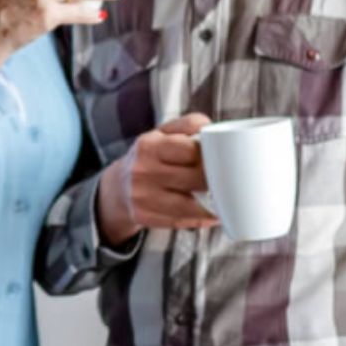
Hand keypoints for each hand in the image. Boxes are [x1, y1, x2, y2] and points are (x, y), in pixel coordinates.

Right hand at [96, 113, 219, 244]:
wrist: (118, 187)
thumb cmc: (149, 157)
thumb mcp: (162, 133)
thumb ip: (188, 124)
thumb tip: (212, 129)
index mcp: (149, 145)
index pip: (191, 150)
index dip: (211, 155)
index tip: (221, 158)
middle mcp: (142, 171)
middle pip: (195, 178)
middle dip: (215, 180)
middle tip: (227, 179)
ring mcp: (142, 196)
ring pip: (190, 205)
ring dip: (212, 205)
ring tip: (224, 200)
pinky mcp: (144, 217)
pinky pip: (181, 221)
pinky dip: (200, 219)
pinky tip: (212, 214)